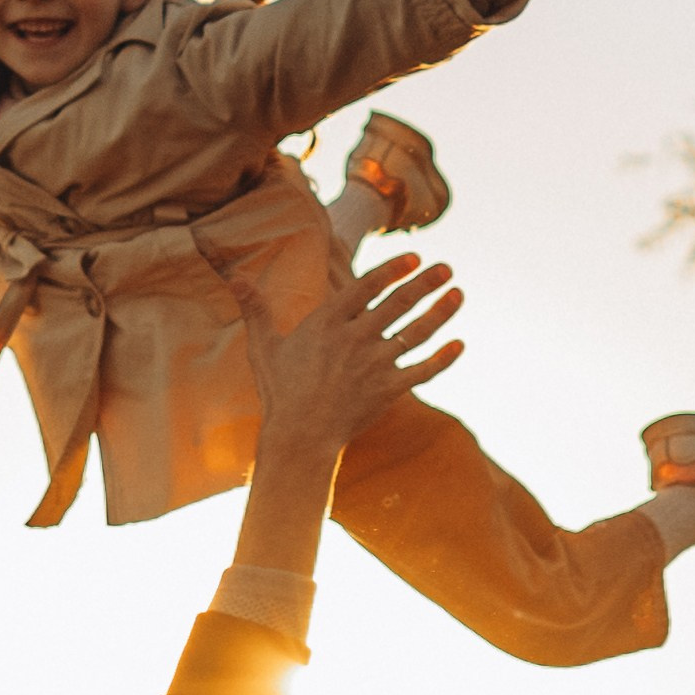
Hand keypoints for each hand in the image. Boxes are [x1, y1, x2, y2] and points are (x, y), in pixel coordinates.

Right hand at [244, 254, 463, 458]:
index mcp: (328, 323)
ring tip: (458, 293)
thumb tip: (235, 278)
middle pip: (398, 303)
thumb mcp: (263, 347)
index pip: (368, 286)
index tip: (415, 257)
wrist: (299, 436)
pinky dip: (444, 358)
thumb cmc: (280, 392)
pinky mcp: (389, 390)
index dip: (393, 270)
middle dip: (425, 283)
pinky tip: (460, 344)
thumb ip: (256, 310)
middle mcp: (356, 338)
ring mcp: (375, 364)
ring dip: (441, 311)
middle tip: (447, 268)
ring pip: (416, 331)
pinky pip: (423, 370)